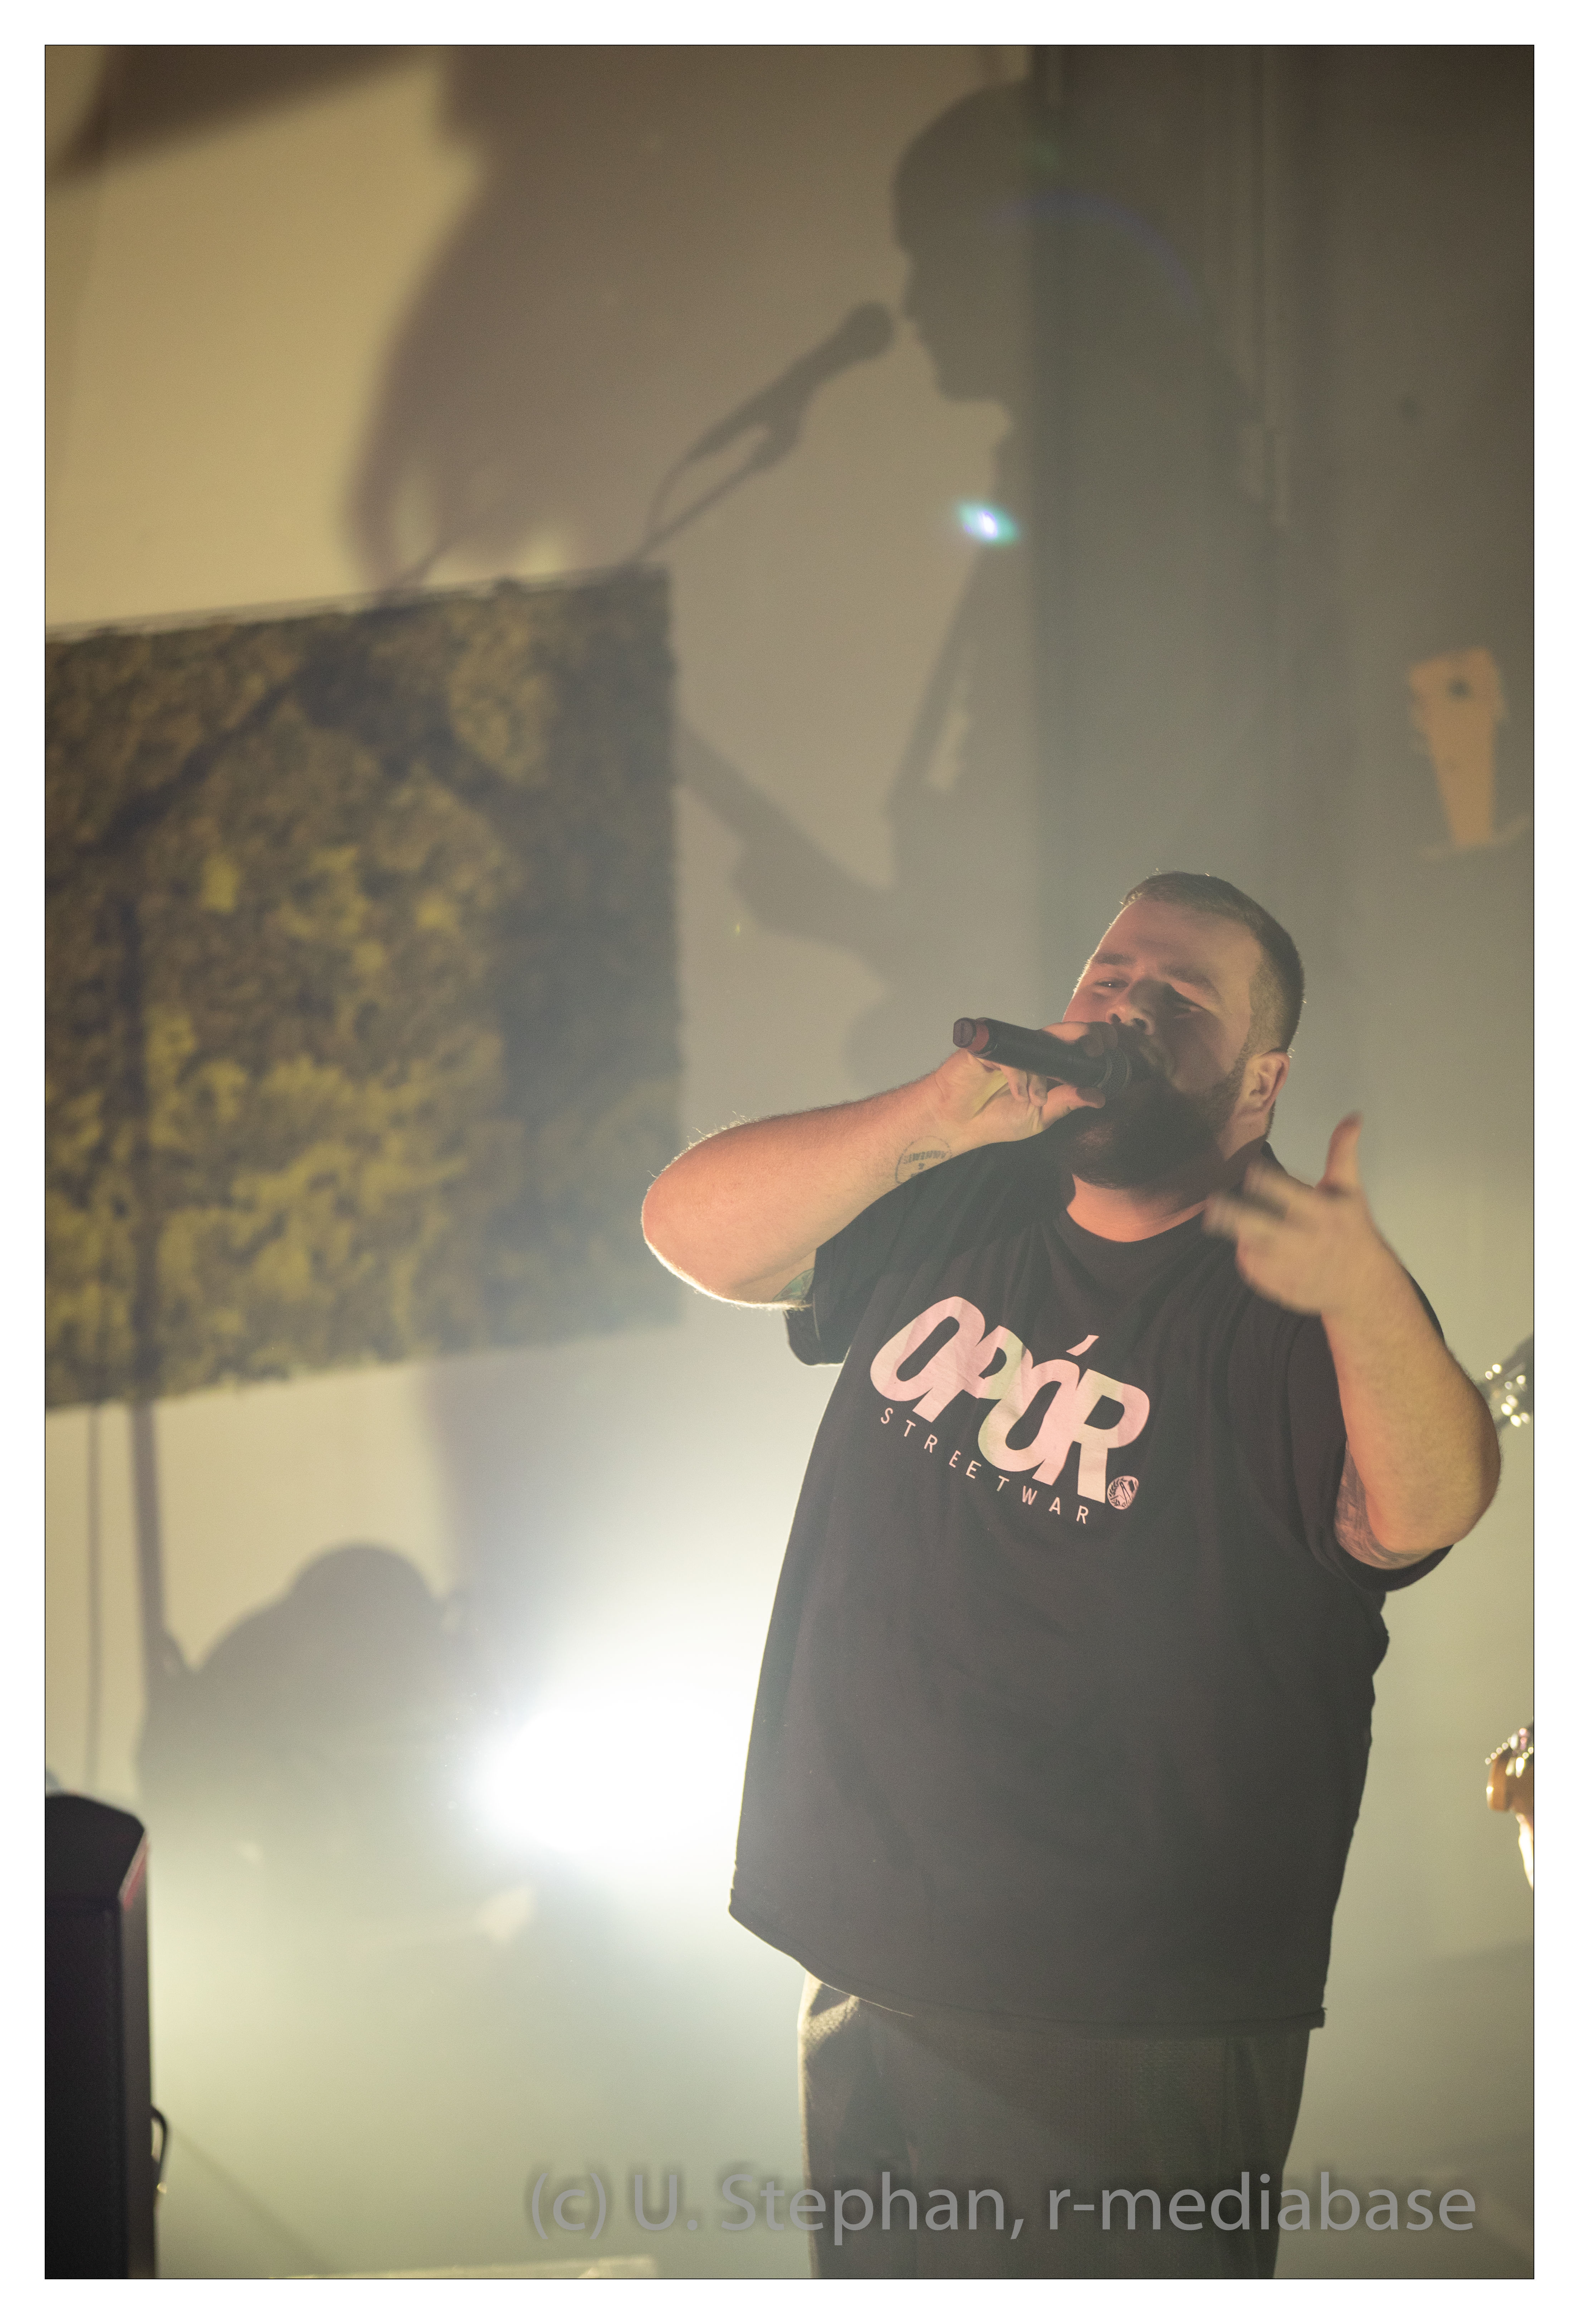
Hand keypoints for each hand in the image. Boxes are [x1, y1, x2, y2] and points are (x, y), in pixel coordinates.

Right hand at [934, 1020, 1118, 1147]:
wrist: (959, 1124)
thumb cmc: (997, 1118)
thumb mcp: (1042, 1115)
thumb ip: (1067, 1102)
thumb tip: (1099, 1097)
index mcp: (1048, 1063)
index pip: (1076, 1042)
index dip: (1094, 1038)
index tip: (1110, 1047)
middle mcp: (1032, 1050)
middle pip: (1063, 1031)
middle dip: (1083, 1035)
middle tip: (1093, 1050)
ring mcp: (1011, 1046)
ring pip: (1039, 1040)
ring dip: (1043, 1071)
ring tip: (1036, 1098)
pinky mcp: (988, 1047)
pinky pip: (1012, 1056)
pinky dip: (1019, 1076)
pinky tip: (1017, 1094)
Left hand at [1201, 1114, 1398, 1317]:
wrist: (1364, 1287)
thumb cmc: (1353, 1231)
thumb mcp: (1350, 1191)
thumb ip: (1343, 1153)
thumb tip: (1353, 1116)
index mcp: (1322, 1214)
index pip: (1289, 1195)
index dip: (1267, 1181)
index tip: (1251, 1169)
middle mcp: (1305, 1242)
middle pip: (1261, 1226)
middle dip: (1234, 1214)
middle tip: (1213, 1202)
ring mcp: (1291, 1269)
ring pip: (1252, 1250)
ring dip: (1239, 1235)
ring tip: (1223, 1220)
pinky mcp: (1280, 1288)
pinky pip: (1252, 1270)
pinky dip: (1247, 1257)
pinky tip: (1251, 1245)